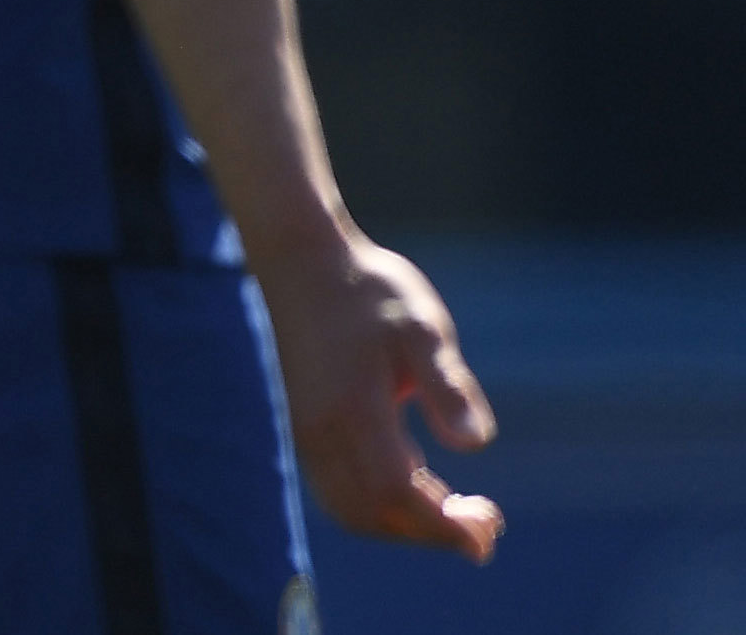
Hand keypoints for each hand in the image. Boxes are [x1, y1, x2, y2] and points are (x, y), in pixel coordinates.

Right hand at [253, 234, 501, 560]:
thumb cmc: (371, 289)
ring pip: (351, 508)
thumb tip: (475, 445)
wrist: (302, 261)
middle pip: (372, 514)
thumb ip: (448, 386)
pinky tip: (419, 481)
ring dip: (404, 524)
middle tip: (487, 525)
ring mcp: (308, 431)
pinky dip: (380, 505)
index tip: (492, 528)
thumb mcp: (423, 327)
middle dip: (430, 533)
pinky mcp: (306, 425)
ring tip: (457, 508)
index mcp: (353, 410)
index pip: (397, 495)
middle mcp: (322, 431)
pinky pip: (339, 489)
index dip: (445, 525)